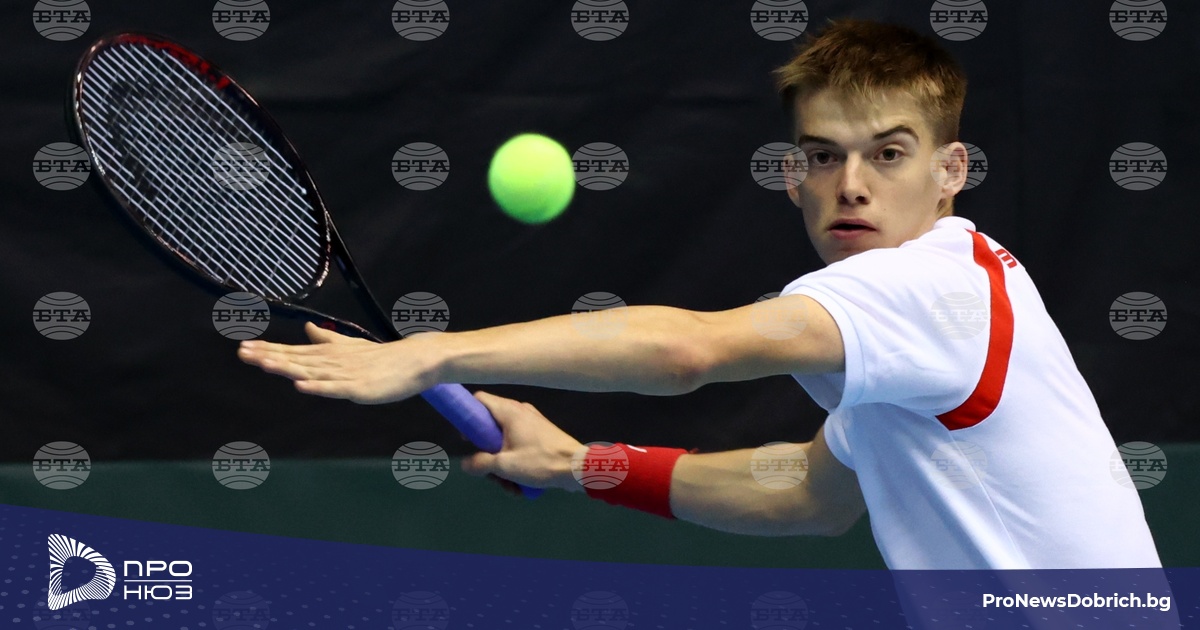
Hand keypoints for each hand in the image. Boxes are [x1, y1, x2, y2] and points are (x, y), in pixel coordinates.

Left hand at [236, 322, 437, 403]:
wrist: (415, 360)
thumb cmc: (382, 356)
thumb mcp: (350, 347)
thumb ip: (327, 339)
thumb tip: (307, 327)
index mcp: (328, 354)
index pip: (292, 352)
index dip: (268, 350)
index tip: (243, 347)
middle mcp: (332, 362)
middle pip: (295, 360)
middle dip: (268, 356)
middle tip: (242, 352)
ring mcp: (345, 375)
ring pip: (310, 371)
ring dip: (287, 367)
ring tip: (264, 363)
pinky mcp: (359, 388)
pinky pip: (335, 388)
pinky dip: (317, 387)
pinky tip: (300, 385)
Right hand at [461, 391, 585, 493]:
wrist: (578, 468)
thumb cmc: (540, 461)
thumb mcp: (505, 466)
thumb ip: (480, 463)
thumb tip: (465, 464)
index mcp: (509, 411)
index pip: (479, 399)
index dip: (467, 415)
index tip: (464, 437)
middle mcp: (520, 412)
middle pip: (490, 427)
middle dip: (487, 454)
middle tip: (489, 472)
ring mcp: (531, 424)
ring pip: (504, 442)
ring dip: (502, 466)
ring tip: (509, 486)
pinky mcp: (540, 437)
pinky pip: (519, 447)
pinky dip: (516, 465)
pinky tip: (520, 485)